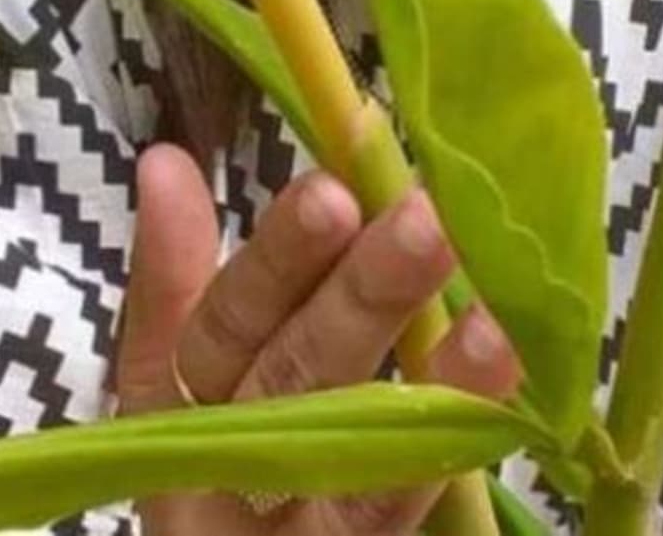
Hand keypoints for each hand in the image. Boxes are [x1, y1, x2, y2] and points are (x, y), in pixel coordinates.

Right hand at [116, 144, 520, 533]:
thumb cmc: (214, 446)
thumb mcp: (180, 368)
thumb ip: (173, 271)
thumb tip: (164, 162)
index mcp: (180, 399)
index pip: (224, 325)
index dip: (276, 263)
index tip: (330, 192)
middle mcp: (232, 464)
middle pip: (295, 378)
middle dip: (359, 299)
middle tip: (424, 220)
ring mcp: (299, 521)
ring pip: (360, 446)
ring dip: (430, 378)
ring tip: (490, 317)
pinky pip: (405, 502)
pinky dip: (458, 430)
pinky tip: (498, 363)